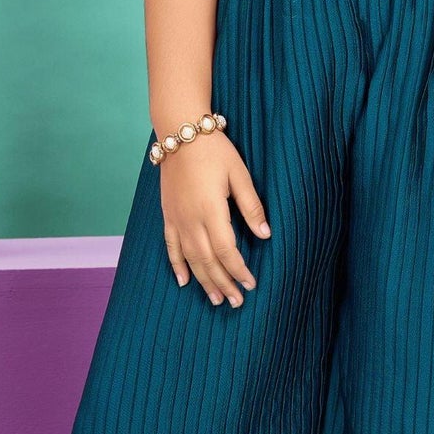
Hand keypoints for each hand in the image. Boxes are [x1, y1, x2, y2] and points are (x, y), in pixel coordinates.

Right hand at [159, 133, 270, 305]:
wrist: (180, 131)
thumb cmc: (214, 150)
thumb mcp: (239, 174)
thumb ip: (251, 206)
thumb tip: (265, 234)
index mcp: (211, 210)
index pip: (227, 251)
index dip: (239, 270)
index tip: (252, 284)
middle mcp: (191, 220)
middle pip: (208, 261)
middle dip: (223, 283)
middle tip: (237, 302)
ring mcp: (176, 219)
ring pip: (190, 259)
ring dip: (203, 281)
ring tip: (216, 299)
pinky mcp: (167, 215)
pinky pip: (170, 246)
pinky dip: (177, 266)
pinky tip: (184, 281)